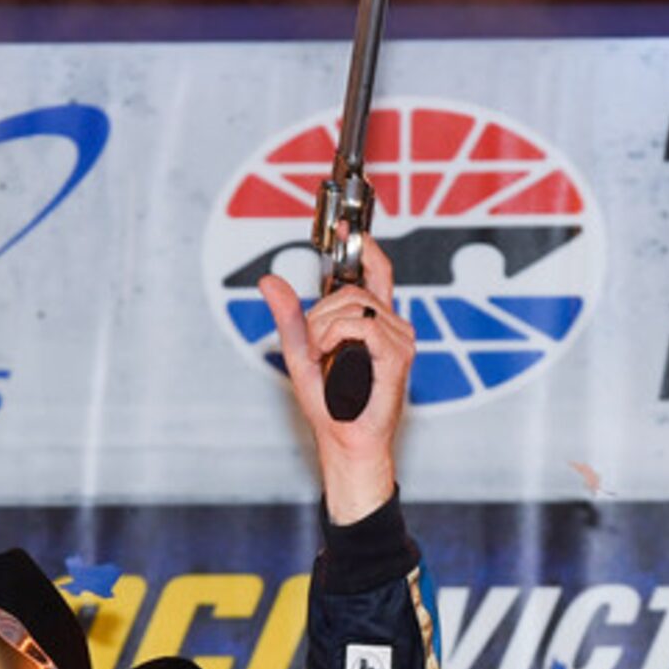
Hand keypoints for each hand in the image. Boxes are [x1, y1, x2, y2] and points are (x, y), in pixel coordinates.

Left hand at [257, 232, 409, 523]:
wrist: (345, 442)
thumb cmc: (331, 405)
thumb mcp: (300, 352)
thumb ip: (289, 316)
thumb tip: (269, 281)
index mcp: (373, 323)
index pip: (376, 272)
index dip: (363, 246)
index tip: (345, 226)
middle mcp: (391, 326)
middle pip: (352, 290)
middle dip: (320, 313)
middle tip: (315, 345)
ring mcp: (399, 338)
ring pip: (354, 305)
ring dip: (324, 328)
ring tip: (323, 356)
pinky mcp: (398, 354)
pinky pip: (361, 323)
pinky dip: (336, 335)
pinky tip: (330, 354)